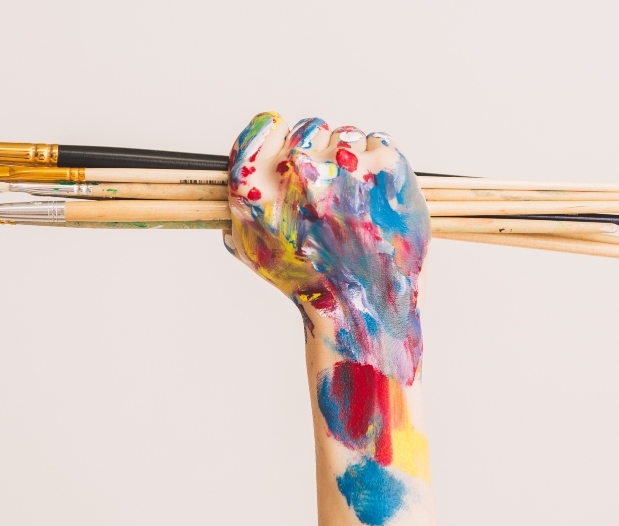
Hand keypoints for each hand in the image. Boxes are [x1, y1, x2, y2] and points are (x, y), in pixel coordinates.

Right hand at [223, 112, 430, 384]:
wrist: (362, 307)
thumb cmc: (309, 283)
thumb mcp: (254, 252)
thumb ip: (237, 212)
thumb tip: (234, 187)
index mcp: (257, 186)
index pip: (265, 124)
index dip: (279, 136)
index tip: (290, 150)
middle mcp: (296, 169)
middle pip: (310, 127)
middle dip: (321, 153)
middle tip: (332, 193)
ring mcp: (343, 164)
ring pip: (347, 135)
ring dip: (353, 162)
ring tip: (357, 203)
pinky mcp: (384, 165)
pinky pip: (379, 142)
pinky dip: (381, 166)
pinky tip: (377, 199)